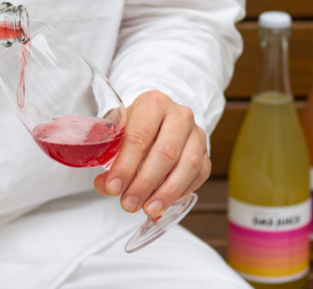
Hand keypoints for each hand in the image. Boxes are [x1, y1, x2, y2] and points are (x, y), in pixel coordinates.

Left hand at [93, 90, 209, 217]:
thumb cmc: (135, 127)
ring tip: (148, 209)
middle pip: (165, 153)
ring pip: (187, 166)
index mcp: (152, 103)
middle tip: (128, 204)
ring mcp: (197, 133)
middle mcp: (179, 115)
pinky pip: (199, 175)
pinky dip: (182, 191)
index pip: (139, 137)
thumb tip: (105, 185)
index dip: (125, 166)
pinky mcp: (207, 151)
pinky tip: (164, 201)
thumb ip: (110, 159)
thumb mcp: (118, 134)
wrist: (160, 119)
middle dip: (145, 183)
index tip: (113, 188)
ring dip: (166, 192)